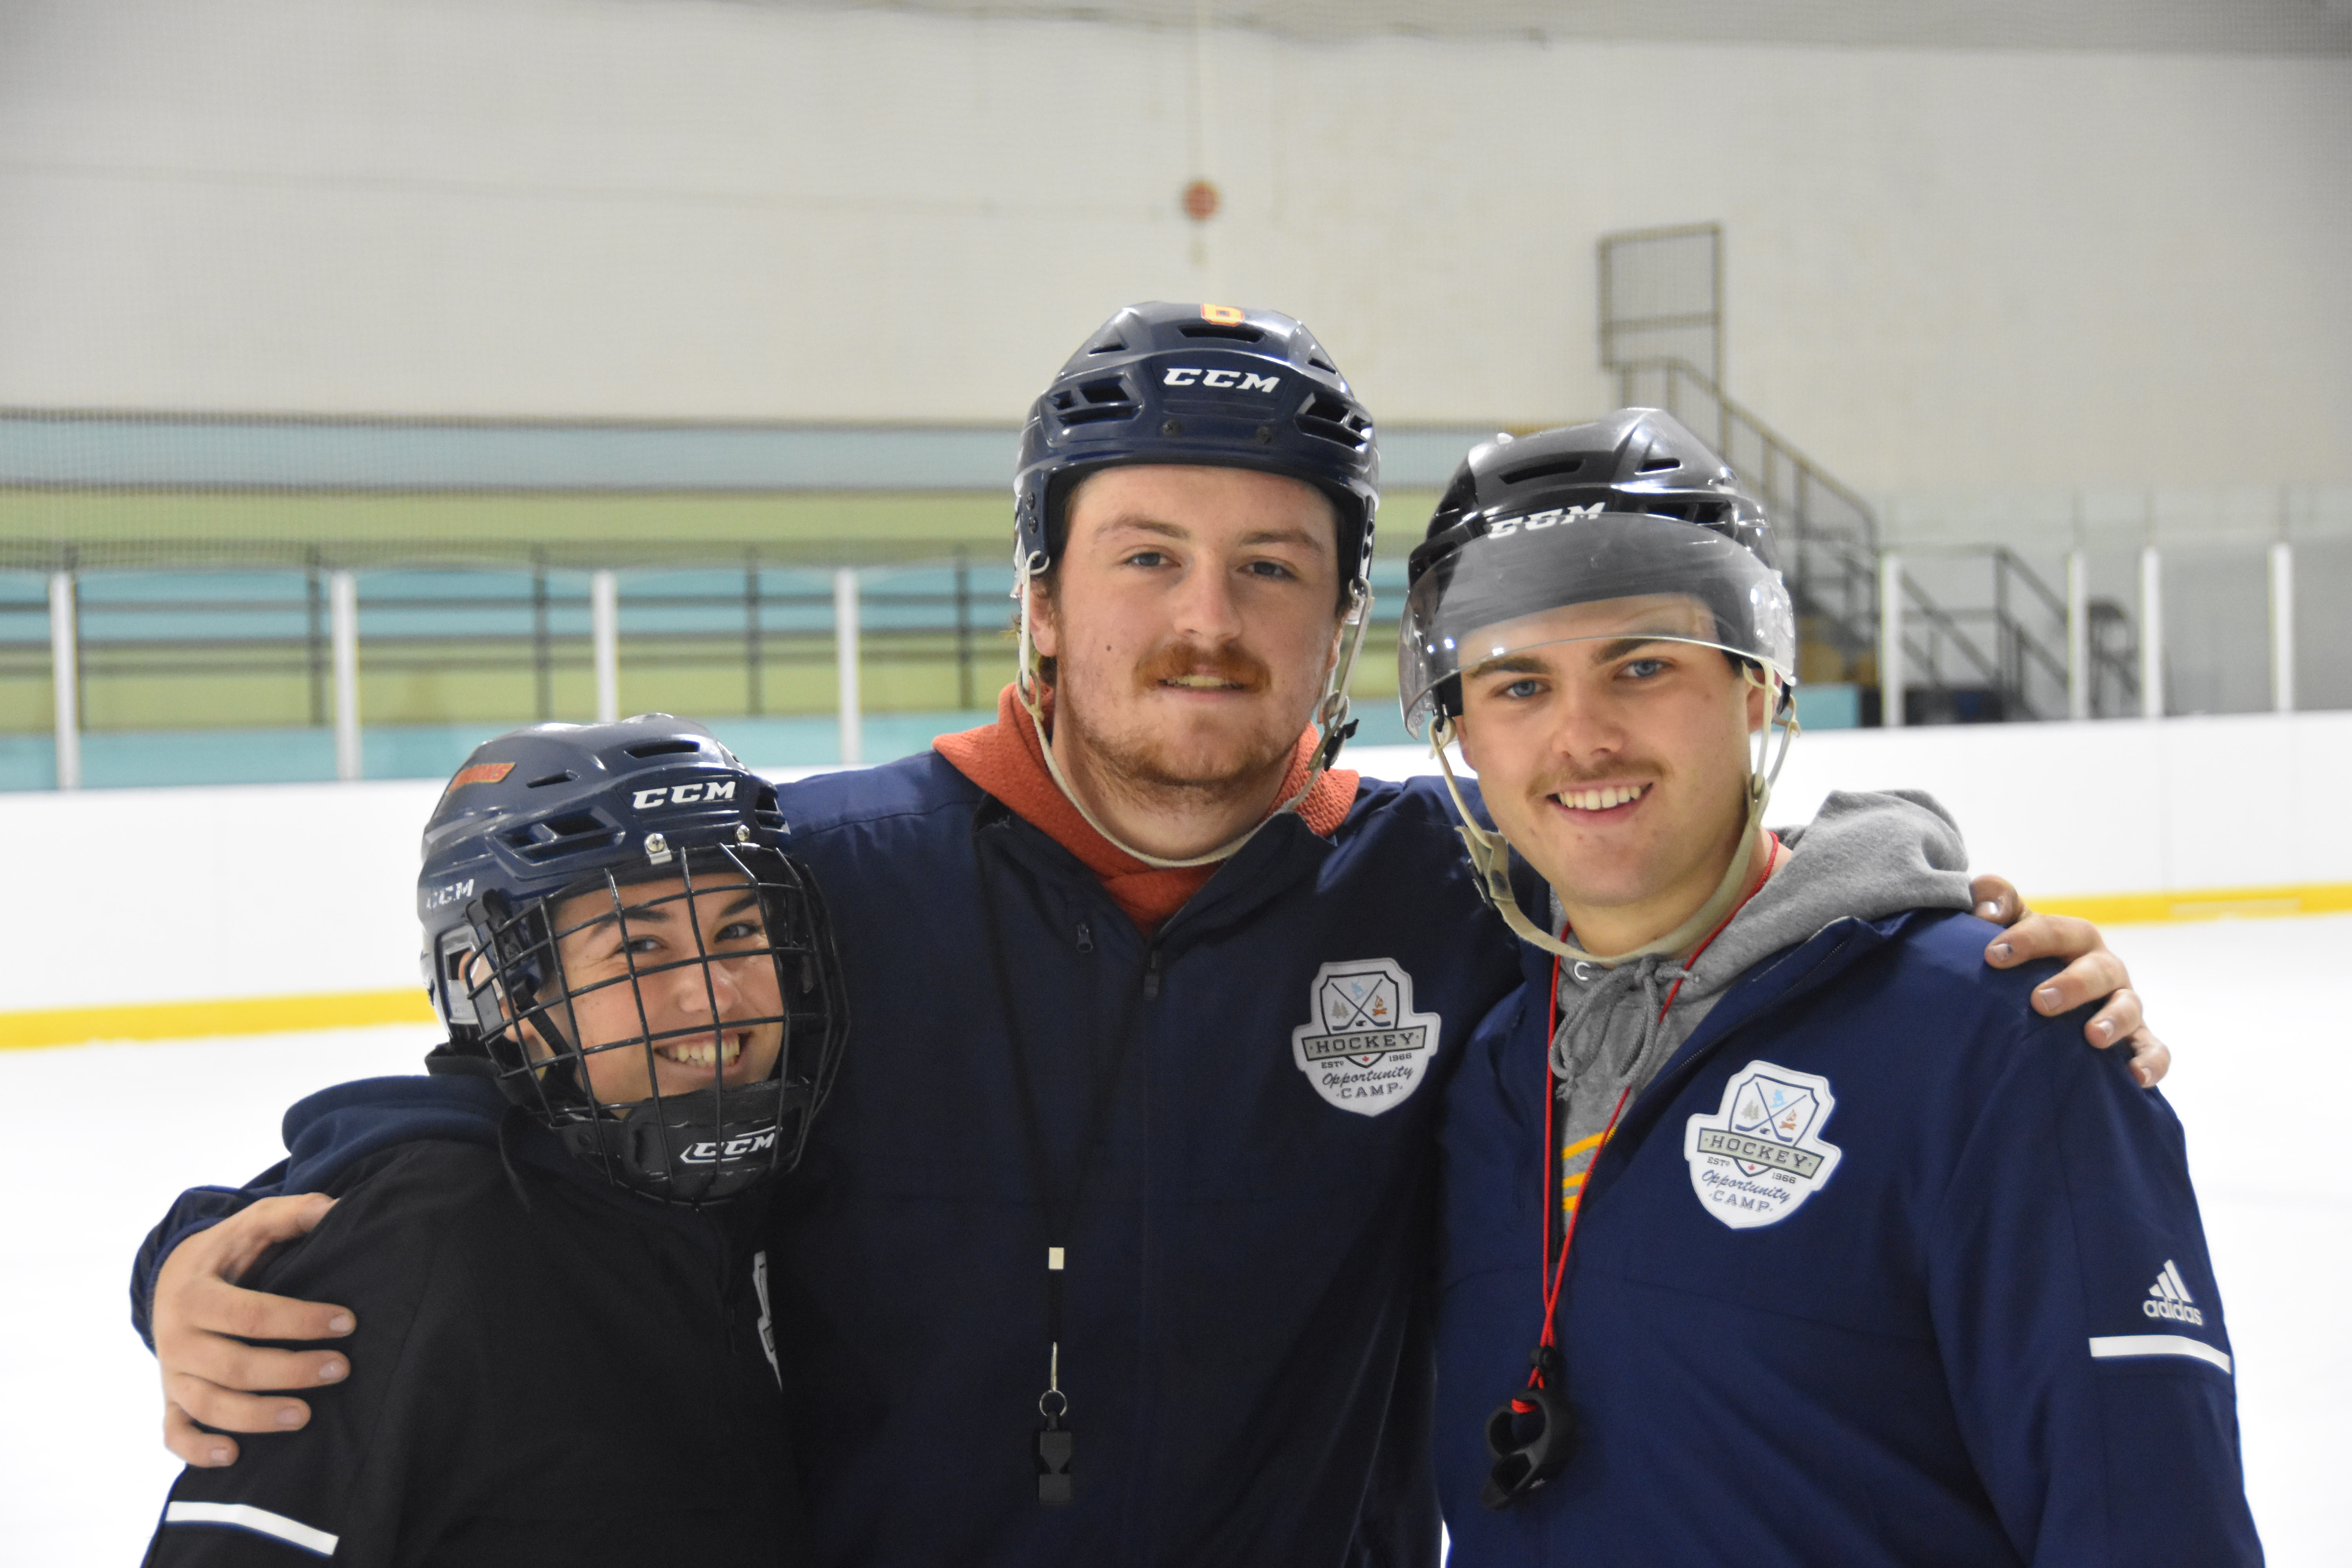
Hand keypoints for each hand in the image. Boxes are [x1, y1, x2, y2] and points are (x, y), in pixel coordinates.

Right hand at [156, 1194, 355, 1466]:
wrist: (172, 1279)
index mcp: (195, 1295)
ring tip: (304, 1416)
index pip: (251, 1315)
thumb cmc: (227, 1254)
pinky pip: (174, 1434)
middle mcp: (176, 1339)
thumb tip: (336, 1207)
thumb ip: (292, 1214)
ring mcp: (171, 1374)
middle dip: (289, 1371)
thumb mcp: (253, 1225)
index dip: (300, 1321)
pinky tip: (234, 1457)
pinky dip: (198, 1450)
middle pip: (233, 1365)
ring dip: (255, 1416)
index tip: (347, 1322)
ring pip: (208, 1404)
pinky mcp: (169, 1399)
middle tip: (340, 1369)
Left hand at [1971, 874, 2169, 1087]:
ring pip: (2128, 1006)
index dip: (2025, 940)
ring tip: (2092, 1036)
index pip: (2054, 932)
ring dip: (2113, 1020)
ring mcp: (2122, 1002)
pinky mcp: (2136, 1037)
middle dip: (2072, 984)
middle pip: (2097, 969)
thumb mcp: (2010, 929)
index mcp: (2073, 938)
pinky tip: (2136, 1077)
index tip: (1992, 956)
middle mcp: (2103, 967)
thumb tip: (1983, 906)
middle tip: (2039, 1002)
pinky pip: (2152, 1048)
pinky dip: (2151, 1061)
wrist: (2045, 996)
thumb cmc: (2024, 959)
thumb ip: (1994, 903)